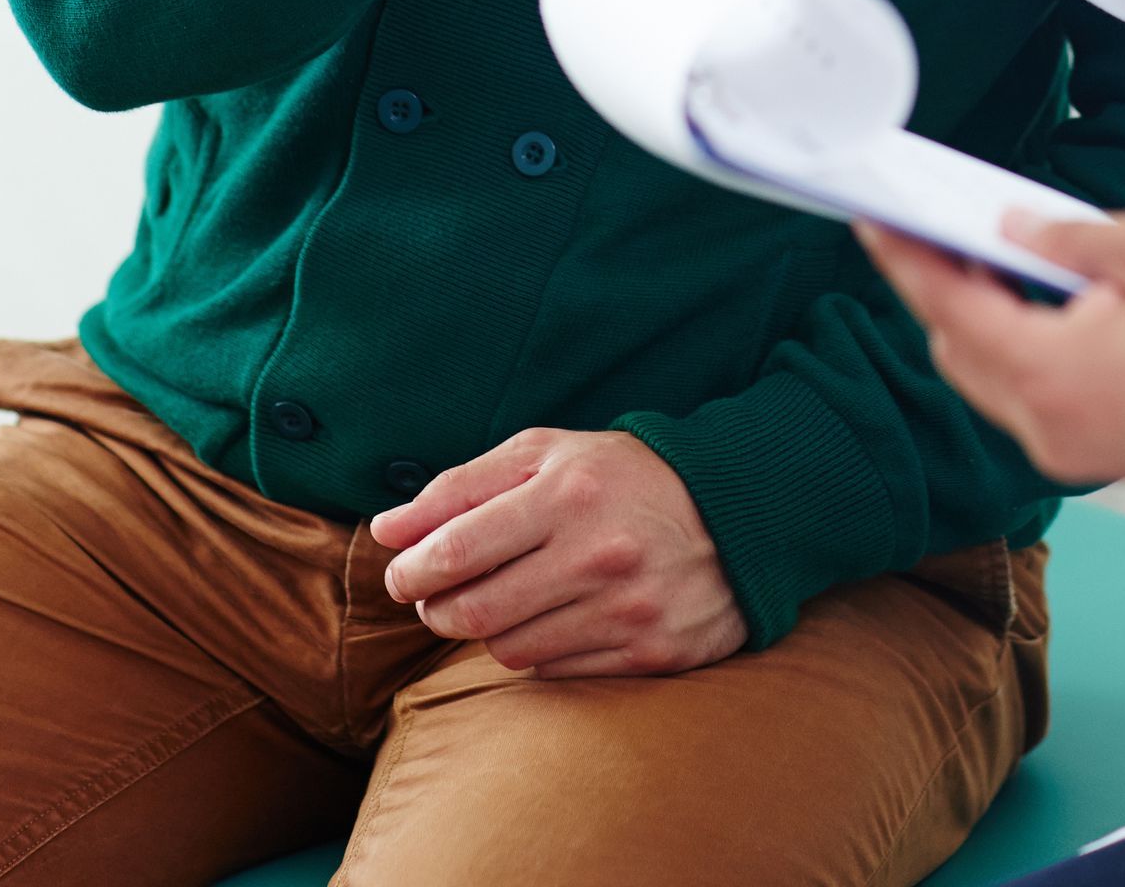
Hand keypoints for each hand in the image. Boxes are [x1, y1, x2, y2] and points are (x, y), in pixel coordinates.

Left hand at [371, 427, 746, 677]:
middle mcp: (597, 554)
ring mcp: (626, 610)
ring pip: (510, 650)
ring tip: (499, 601)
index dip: (411, 572)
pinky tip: (551, 618)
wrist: (739, 509)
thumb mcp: (546, 454)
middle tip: (437, 597)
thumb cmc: (622, 475)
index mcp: (567, 493)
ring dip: (488, 631)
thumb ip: (462, 487)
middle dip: (436, 610)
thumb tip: (385, 530)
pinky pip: (557, 672)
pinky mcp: (650, 654)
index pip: (455, 551)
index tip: (403, 574)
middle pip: (473, 612)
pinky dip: (538, 652)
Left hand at [858, 211, 1124, 486]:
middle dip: (940, 286)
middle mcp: (1050, 427)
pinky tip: (1041, 301)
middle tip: (930, 221)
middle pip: (960, 351)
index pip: (948, 307)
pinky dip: (1021, 349)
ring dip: (982, 319)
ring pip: (995, 379)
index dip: (904, 258)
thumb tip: (1014, 230)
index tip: (872, 218)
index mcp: (1052, 374)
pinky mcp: (1108, 454)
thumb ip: (1075, 237)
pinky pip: (1035, 399)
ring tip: (986, 250)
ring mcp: (1078, 450)